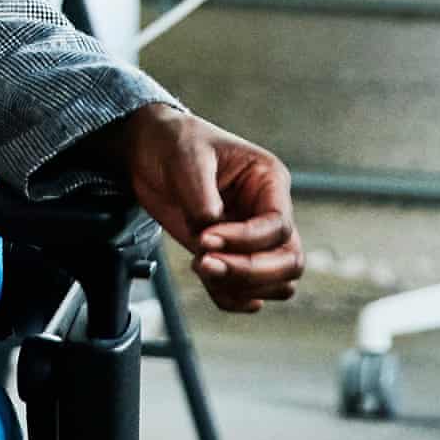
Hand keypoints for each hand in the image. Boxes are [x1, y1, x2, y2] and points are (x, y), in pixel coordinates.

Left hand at [112, 107, 301, 310]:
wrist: (150, 150)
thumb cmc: (175, 142)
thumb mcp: (187, 159)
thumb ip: (202, 200)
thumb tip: (210, 238)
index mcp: (269, 180)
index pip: (278, 225)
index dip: (245, 239)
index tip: (206, 237)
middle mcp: (267, 211)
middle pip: (289, 260)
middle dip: (249, 271)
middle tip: (205, 263)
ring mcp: (251, 237)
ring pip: (276, 282)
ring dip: (239, 285)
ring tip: (200, 265)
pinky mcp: (230, 255)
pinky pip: (248, 292)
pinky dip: (231, 297)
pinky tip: (208, 282)